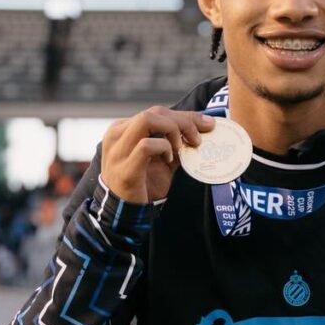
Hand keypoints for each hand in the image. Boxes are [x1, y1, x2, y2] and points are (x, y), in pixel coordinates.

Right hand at [100, 107, 214, 204]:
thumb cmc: (144, 184)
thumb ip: (176, 143)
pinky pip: (147, 146)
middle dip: (184, 121)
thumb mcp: (162, 159)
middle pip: (155, 112)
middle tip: (199, 138)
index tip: (207, 124)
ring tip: (181, 148)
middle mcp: (117, 135)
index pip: (157, 112)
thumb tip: (203, 128)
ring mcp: (118, 151)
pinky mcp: (125, 168)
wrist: (127, 213)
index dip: (185, 116)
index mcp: (123, 129)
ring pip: (147, 120)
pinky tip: (169, 159)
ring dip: (172, 130)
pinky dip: (164, 148)